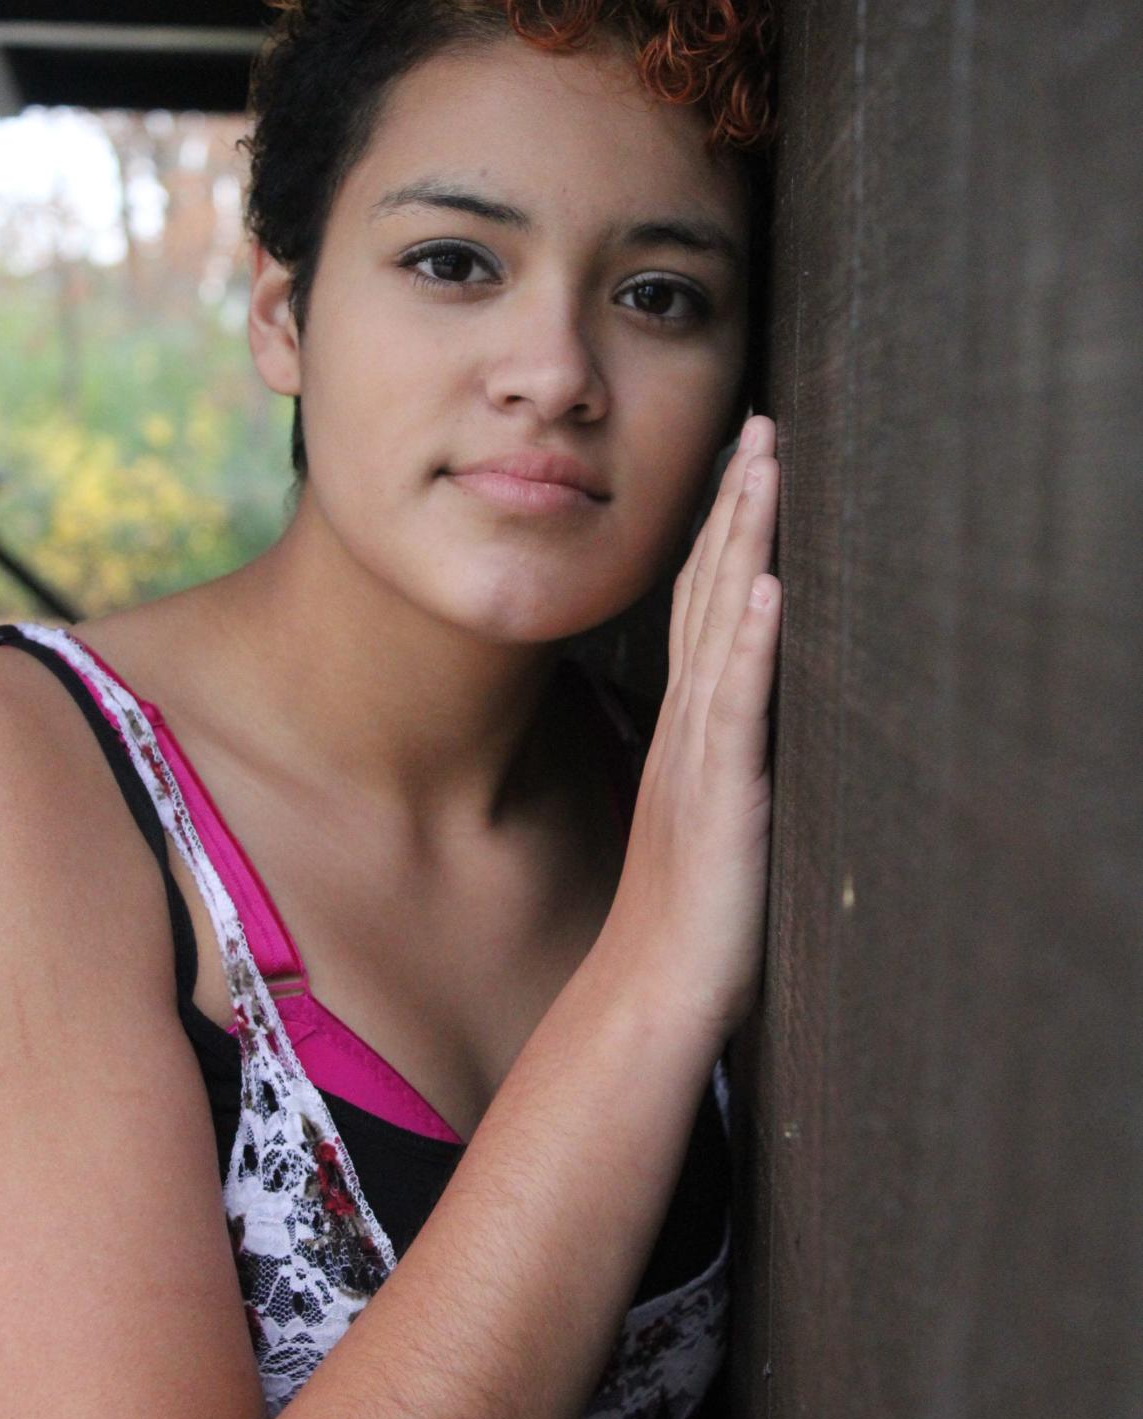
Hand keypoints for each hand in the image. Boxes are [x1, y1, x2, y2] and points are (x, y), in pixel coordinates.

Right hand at [607, 414, 780, 1037]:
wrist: (653, 992)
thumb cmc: (685, 917)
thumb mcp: (703, 818)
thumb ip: (715, 760)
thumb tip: (728, 726)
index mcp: (687, 729)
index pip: (702, 610)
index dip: (722, 534)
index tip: (744, 464)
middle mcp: (689, 726)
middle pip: (707, 594)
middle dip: (736, 507)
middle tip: (757, 426)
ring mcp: (701, 755)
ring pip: (721, 628)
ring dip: (744, 543)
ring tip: (763, 466)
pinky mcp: (723, 794)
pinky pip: (735, 706)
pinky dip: (751, 642)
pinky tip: (766, 587)